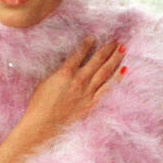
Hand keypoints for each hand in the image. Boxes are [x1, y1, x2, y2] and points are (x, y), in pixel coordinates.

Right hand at [15, 35, 125, 151]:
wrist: (41, 125)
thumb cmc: (38, 105)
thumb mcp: (45, 81)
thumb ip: (59, 71)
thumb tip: (67, 64)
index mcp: (65, 72)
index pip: (80, 52)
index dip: (87, 43)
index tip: (92, 37)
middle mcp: (79, 79)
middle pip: (97, 59)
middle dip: (107, 47)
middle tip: (115, 39)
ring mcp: (87, 91)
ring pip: (105, 70)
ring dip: (115, 58)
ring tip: (122, 48)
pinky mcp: (91, 103)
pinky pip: (107, 88)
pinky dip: (116, 78)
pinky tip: (123, 69)